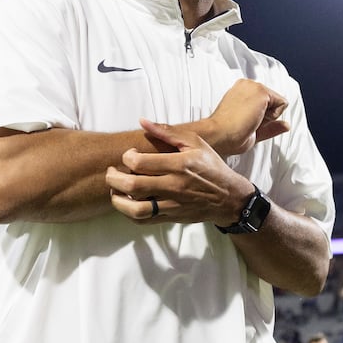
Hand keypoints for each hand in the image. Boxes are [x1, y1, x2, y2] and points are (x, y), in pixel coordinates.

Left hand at [107, 130, 251, 225]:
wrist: (229, 197)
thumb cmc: (211, 167)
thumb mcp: (195, 143)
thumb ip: (167, 131)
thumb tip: (142, 122)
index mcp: (178, 164)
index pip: (139, 163)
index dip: (127, 157)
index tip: (130, 155)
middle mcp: (174, 186)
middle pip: (132, 186)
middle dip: (114, 179)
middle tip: (112, 173)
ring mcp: (172, 204)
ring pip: (135, 208)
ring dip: (118, 200)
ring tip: (115, 191)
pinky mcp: (171, 217)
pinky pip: (143, 220)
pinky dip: (129, 213)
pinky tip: (128, 203)